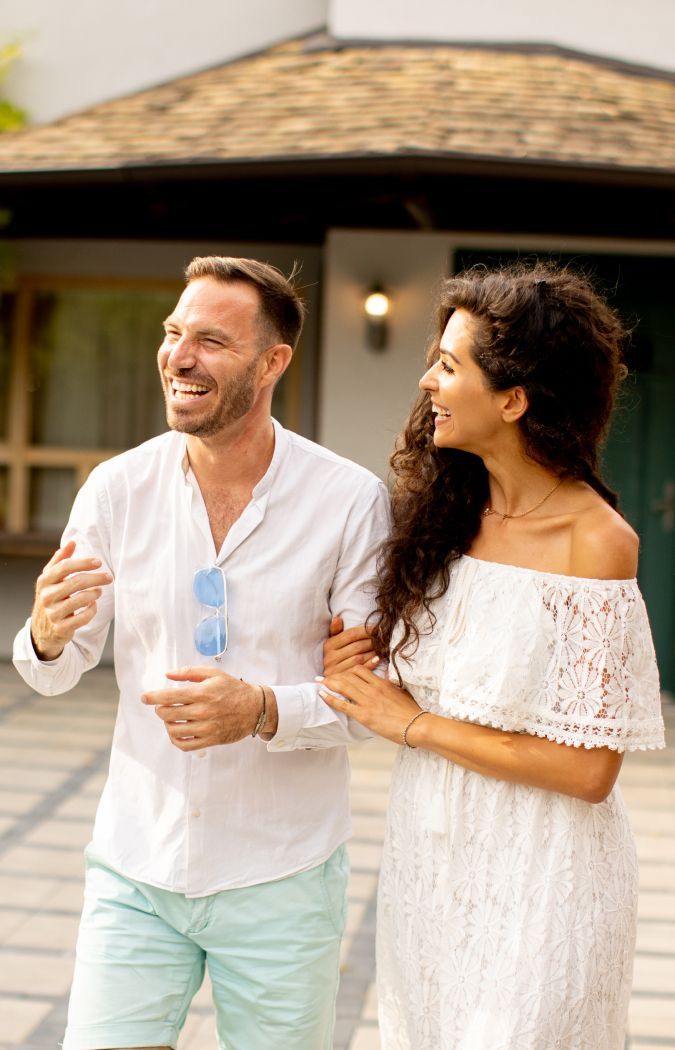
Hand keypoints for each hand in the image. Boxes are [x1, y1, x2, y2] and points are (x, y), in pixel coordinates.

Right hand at [31, 541, 112, 659]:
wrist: (42, 630)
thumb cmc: (52, 598)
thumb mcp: (51, 579)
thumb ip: (60, 560)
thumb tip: (72, 542)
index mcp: (44, 581)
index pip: (64, 567)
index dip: (83, 563)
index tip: (98, 562)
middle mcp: (46, 597)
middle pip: (76, 582)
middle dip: (96, 578)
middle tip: (108, 577)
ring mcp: (53, 613)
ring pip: (80, 600)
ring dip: (95, 594)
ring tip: (99, 591)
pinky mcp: (61, 628)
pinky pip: (83, 617)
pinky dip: (92, 610)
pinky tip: (93, 605)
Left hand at [142, 667, 276, 750]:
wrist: (255, 708)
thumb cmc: (233, 689)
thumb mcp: (214, 674)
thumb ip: (189, 672)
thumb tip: (168, 674)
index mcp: (202, 693)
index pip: (169, 696)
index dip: (152, 697)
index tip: (144, 697)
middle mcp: (203, 711)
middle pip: (168, 714)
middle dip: (159, 709)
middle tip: (161, 706)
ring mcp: (206, 727)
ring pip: (174, 730)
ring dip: (167, 724)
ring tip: (171, 718)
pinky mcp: (210, 740)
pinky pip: (185, 745)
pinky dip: (176, 740)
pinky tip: (177, 732)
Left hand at [317, 664, 419, 745]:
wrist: (416, 725)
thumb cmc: (411, 711)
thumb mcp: (400, 692)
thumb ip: (389, 685)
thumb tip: (385, 679)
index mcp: (382, 683)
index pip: (360, 670)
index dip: (347, 670)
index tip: (340, 672)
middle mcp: (373, 689)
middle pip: (349, 676)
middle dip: (334, 675)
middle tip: (323, 675)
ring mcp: (367, 701)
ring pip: (344, 687)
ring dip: (329, 683)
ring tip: (320, 681)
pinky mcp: (364, 715)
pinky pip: (343, 704)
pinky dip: (331, 698)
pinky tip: (322, 694)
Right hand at [323, 616, 378, 674]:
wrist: (329, 679)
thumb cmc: (333, 656)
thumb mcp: (332, 642)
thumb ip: (335, 630)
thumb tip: (337, 618)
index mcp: (328, 645)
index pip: (351, 634)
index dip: (365, 630)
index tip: (376, 628)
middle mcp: (330, 658)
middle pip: (357, 646)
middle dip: (372, 641)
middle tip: (382, 638)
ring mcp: (337, 671)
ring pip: (360, 658)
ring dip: (373, 652)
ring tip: (381, 647)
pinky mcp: (344, 680)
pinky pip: (360, 671)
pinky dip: (371, 664)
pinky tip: (378, 659)